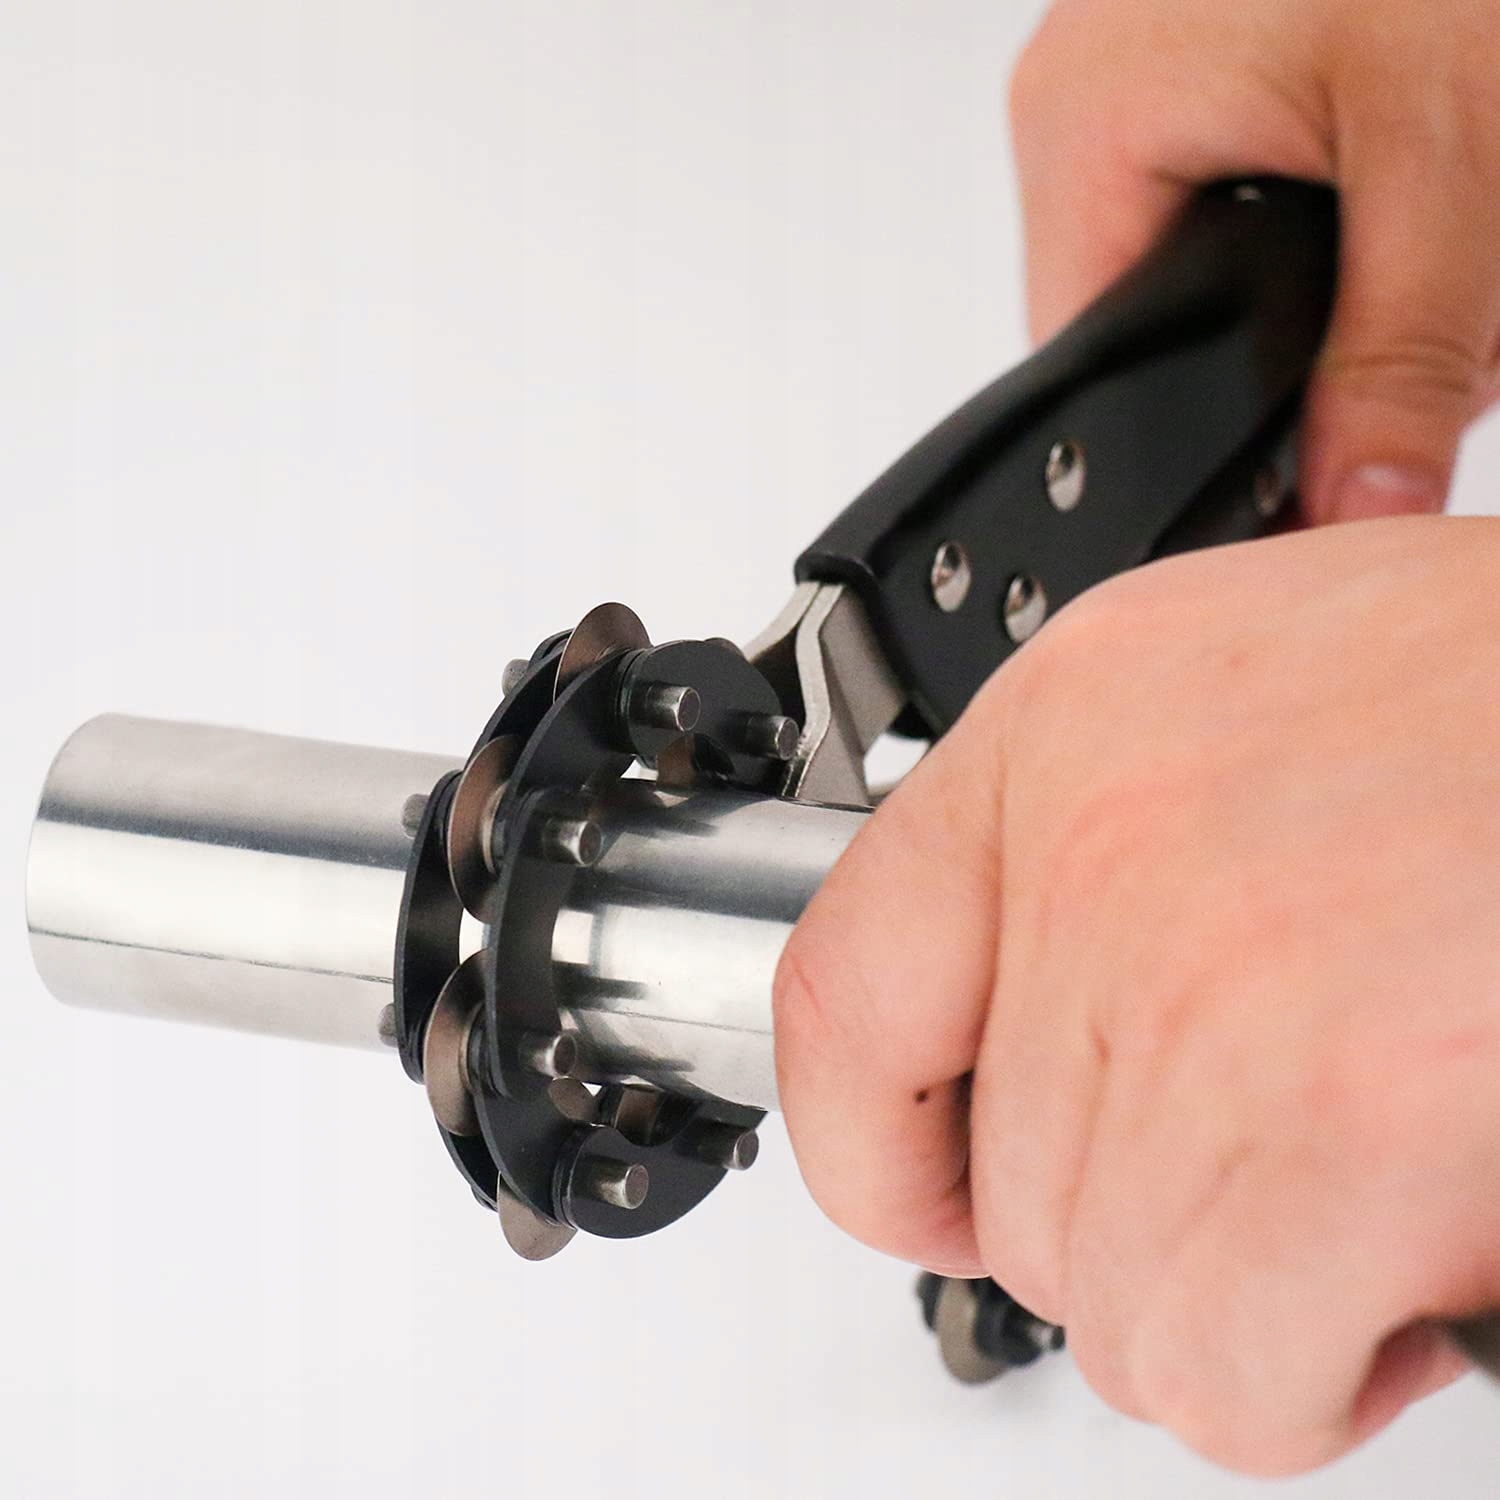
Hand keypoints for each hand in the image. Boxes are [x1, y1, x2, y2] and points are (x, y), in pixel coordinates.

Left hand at [776, 517, 1499, 1474]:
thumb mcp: (1245, 705)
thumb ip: (1107, 860)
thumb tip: (1035, 1047)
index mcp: (1069, 731)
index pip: (846, 993)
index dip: (872, 1145)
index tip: (931, 1191)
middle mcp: (1108, 846)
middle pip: (1012, 1187)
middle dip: (1151, 1226)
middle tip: (1281, 1170)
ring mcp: (1214, 984)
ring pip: (1114, 1301)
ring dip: (1243, 1298)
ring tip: (1369, 1192)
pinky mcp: (1353, 1121)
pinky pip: (1232, 1368)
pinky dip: (1318, 1366)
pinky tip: (1412, 1258)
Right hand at [1009, 0, 1499, 522]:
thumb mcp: (1458, 161)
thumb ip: (1402, 365)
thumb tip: (1353, 510)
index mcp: (1091, 121)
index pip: (1092, 370)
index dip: (1193, 448)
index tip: (1295, 477)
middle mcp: (1085, 82)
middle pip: (1136, 313)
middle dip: (1268, 352)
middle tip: (1400, 321)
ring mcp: (1138, 43)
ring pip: (1182, 242)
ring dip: (1296, 269)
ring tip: (1404, 211)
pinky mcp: (1202, 23)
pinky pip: (1216, 161)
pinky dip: (1305, 188)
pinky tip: (1382, 152)